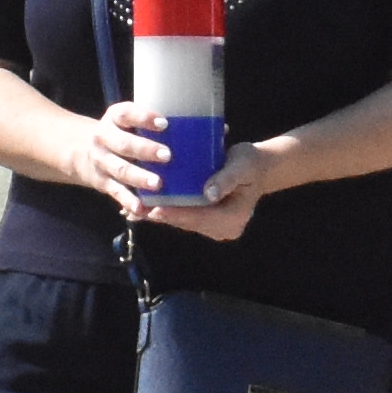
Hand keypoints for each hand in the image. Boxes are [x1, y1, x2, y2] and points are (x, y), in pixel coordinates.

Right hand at [77, 100, 186, 217]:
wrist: (84, 151)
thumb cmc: (122, 133)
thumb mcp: (128, 121)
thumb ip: (153, 124)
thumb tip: (207, 129)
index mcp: (114, 118)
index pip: (126, 114)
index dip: (144, 117)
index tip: (165, 123)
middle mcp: (103, 138)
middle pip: (123, 144)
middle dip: (145, 150)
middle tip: (167, 155)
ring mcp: (101, 161)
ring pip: (120, 169)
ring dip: (139, 177)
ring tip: (158, 184)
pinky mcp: (102, 182)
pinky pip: (116, 192)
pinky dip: (129, 200)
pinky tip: (142, 207)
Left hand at [141, 141, 274, 244]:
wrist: (257, 167)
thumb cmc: (249, 163)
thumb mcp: (241, 166)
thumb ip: (226, 179)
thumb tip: (209, 194)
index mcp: (233, 220)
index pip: (200, 218)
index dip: (176, 215)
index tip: (155, 210)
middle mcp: (224, 229)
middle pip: (188, 223)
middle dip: (163, 216)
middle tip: (135, 210)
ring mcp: (215, 227)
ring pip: (183, 221)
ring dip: (161, 215)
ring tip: (134, 209)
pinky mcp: (207, 220)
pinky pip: (185, 217)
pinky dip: (167, 211)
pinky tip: (144, 207)